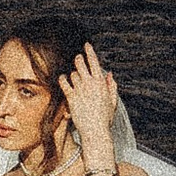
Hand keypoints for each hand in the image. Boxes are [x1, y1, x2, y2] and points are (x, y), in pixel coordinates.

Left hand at [64, 45, 120, 171]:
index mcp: (101, 83)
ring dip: (72, 74)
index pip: (95, 62)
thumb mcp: (112, 101)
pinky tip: (62, 80)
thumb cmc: (104, 119)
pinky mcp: (71, 97)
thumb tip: (110, 74)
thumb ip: (111, 86)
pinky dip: (62, 79)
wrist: (95, 131)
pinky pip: (64, 83)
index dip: (90, 51)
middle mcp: (91, 83)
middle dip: (78, 59)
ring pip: (73, 73)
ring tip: (73, 78)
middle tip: (77, 59)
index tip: (86, 45)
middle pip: (80, 63)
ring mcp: (80, 89)